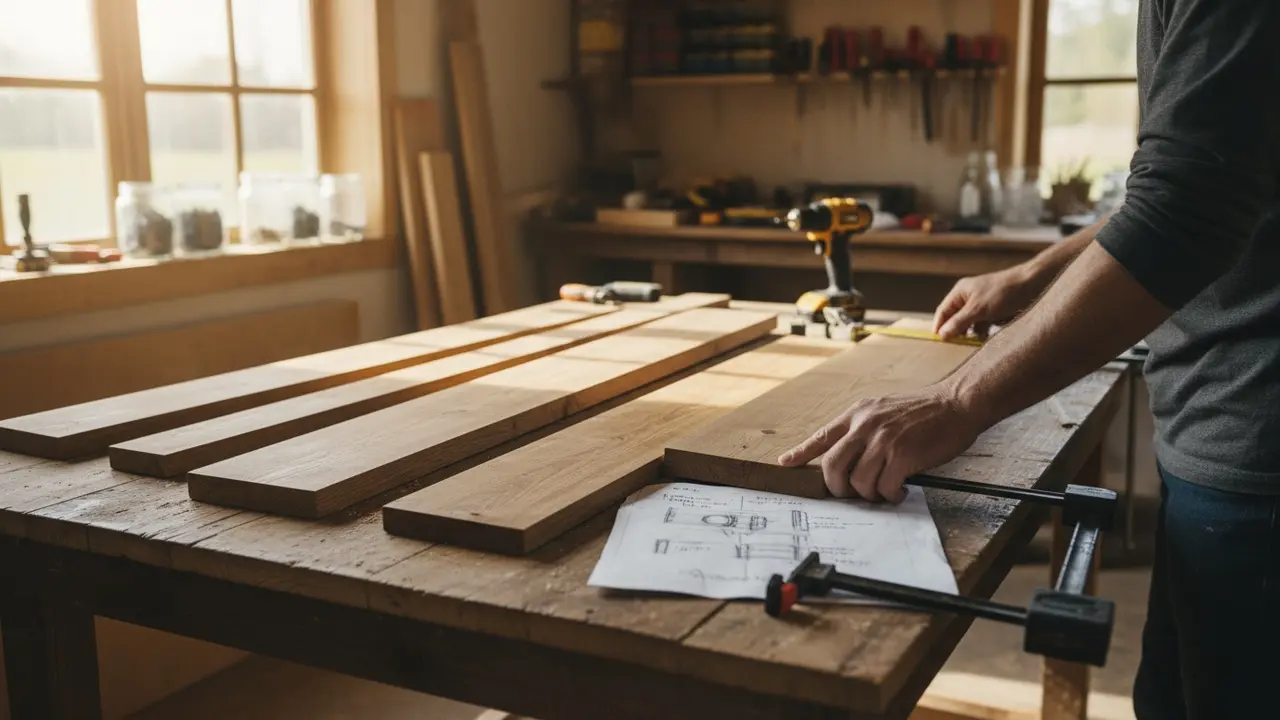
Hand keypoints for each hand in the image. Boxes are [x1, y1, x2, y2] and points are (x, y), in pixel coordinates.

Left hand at [776, 387, 985, 501]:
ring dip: (869, 494)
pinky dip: (890, 495)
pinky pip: (884, 488)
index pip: (821, 436)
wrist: (956, 403)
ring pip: (857, 482)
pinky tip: (900, 490)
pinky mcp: (902, 455)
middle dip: (837, 488)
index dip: (801, 453)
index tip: (786, 463)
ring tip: (884, 491)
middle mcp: (865, 425)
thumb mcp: (883, 409)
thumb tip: (848, 456)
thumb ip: (863, 428)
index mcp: (857, 414)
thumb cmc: (924, 410)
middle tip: (852, 493)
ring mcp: (883, 440)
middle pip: (831, 467)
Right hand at [933, 264, 1044, 339]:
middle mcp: (969, 297)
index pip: (943, 311)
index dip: (939, 327)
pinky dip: (984, 332)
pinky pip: (983, 324)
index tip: (939, 343)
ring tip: (974, 344)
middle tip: (957, 347)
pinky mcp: (994, 311)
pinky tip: (987, 339)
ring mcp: (982, 304)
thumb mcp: (979, 309)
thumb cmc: (1004, 292)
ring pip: (970, 324)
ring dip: (972, 334)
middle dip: (957, 332)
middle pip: (955, 319)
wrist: (1033, 284)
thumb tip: (942, 335)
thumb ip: (959, 322)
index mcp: (960, 292)